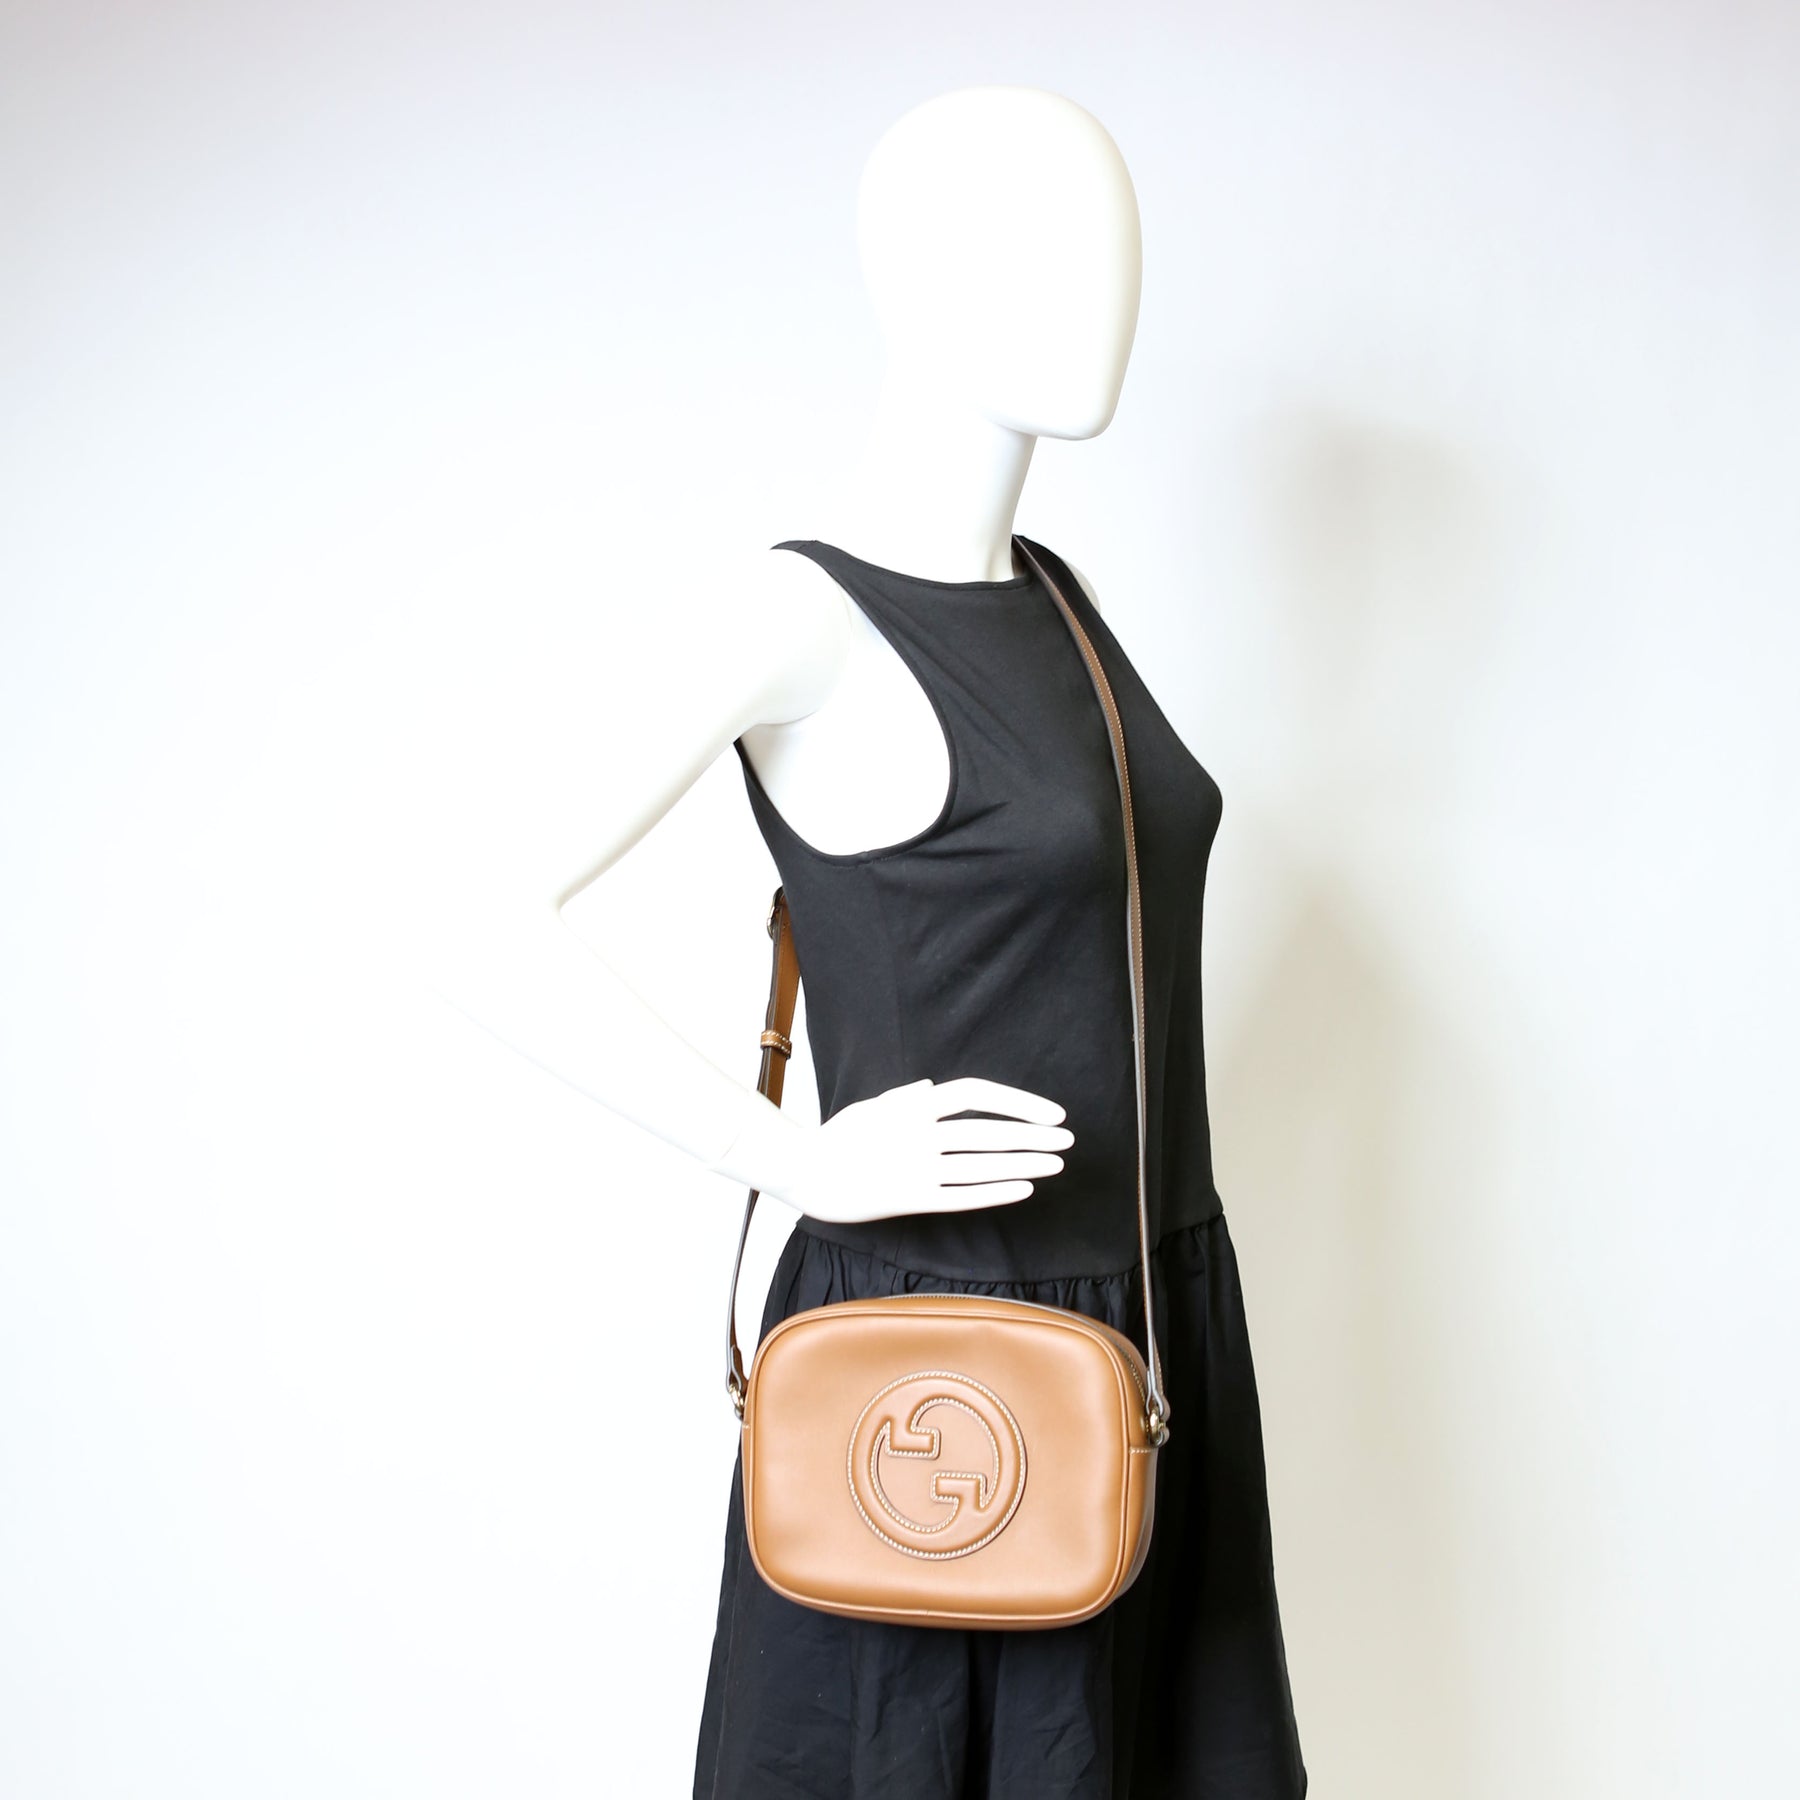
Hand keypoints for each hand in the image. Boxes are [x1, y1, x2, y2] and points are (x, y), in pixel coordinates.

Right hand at [790, 1077, 1073, 1225]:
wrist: (803, 1171)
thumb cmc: (836, 1136)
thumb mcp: (871, 1106)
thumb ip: (904, 1097)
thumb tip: (931, 1087)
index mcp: (913, 1104)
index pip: (977, 1093)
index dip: (1018, 1102)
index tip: (1049, 1113)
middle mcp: (919, 1133)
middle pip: (988, 1131)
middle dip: (1034, 1135)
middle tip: (1068, 1140)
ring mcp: (916, 1167)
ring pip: (982, 1164)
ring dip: (1024, 1163)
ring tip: (1056, 1164)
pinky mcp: (911, 1198)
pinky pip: (962, 1195)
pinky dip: (996, 1191)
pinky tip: (1024, 1188)